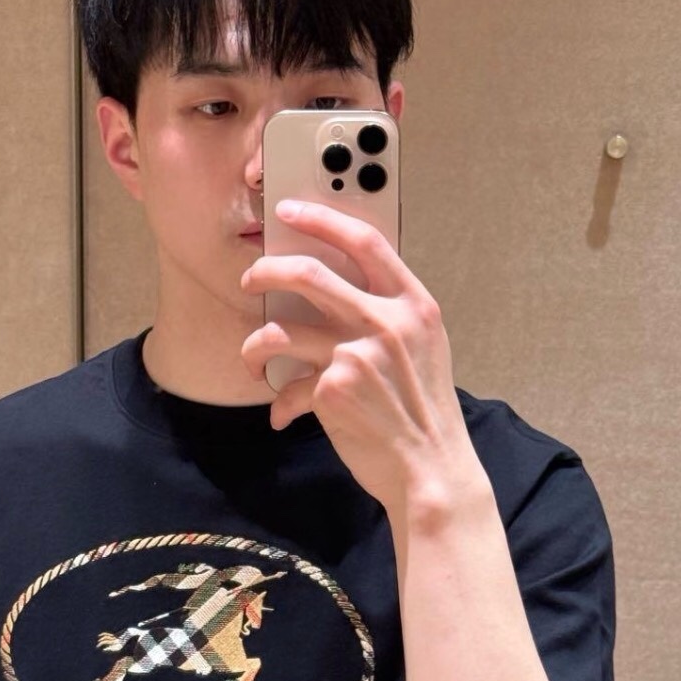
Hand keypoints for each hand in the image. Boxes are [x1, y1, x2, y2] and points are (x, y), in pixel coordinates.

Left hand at [239, 200, 485, 516]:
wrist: (430, 468)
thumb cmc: (422, 412)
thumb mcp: (424, 349)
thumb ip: (391, 314)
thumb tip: (337, 288)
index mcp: (414, 304)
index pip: (365, 241)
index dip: (322, 219)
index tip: (289, 211)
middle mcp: (387, 321)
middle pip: (308, 273)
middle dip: (266, 271)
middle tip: (249, 280)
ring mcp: (358, 354)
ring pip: (279, 329)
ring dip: (254, 345)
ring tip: (253, 359)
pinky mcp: (333, 390)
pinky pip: (288, 385)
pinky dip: (280, 403)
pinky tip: (283, 415)